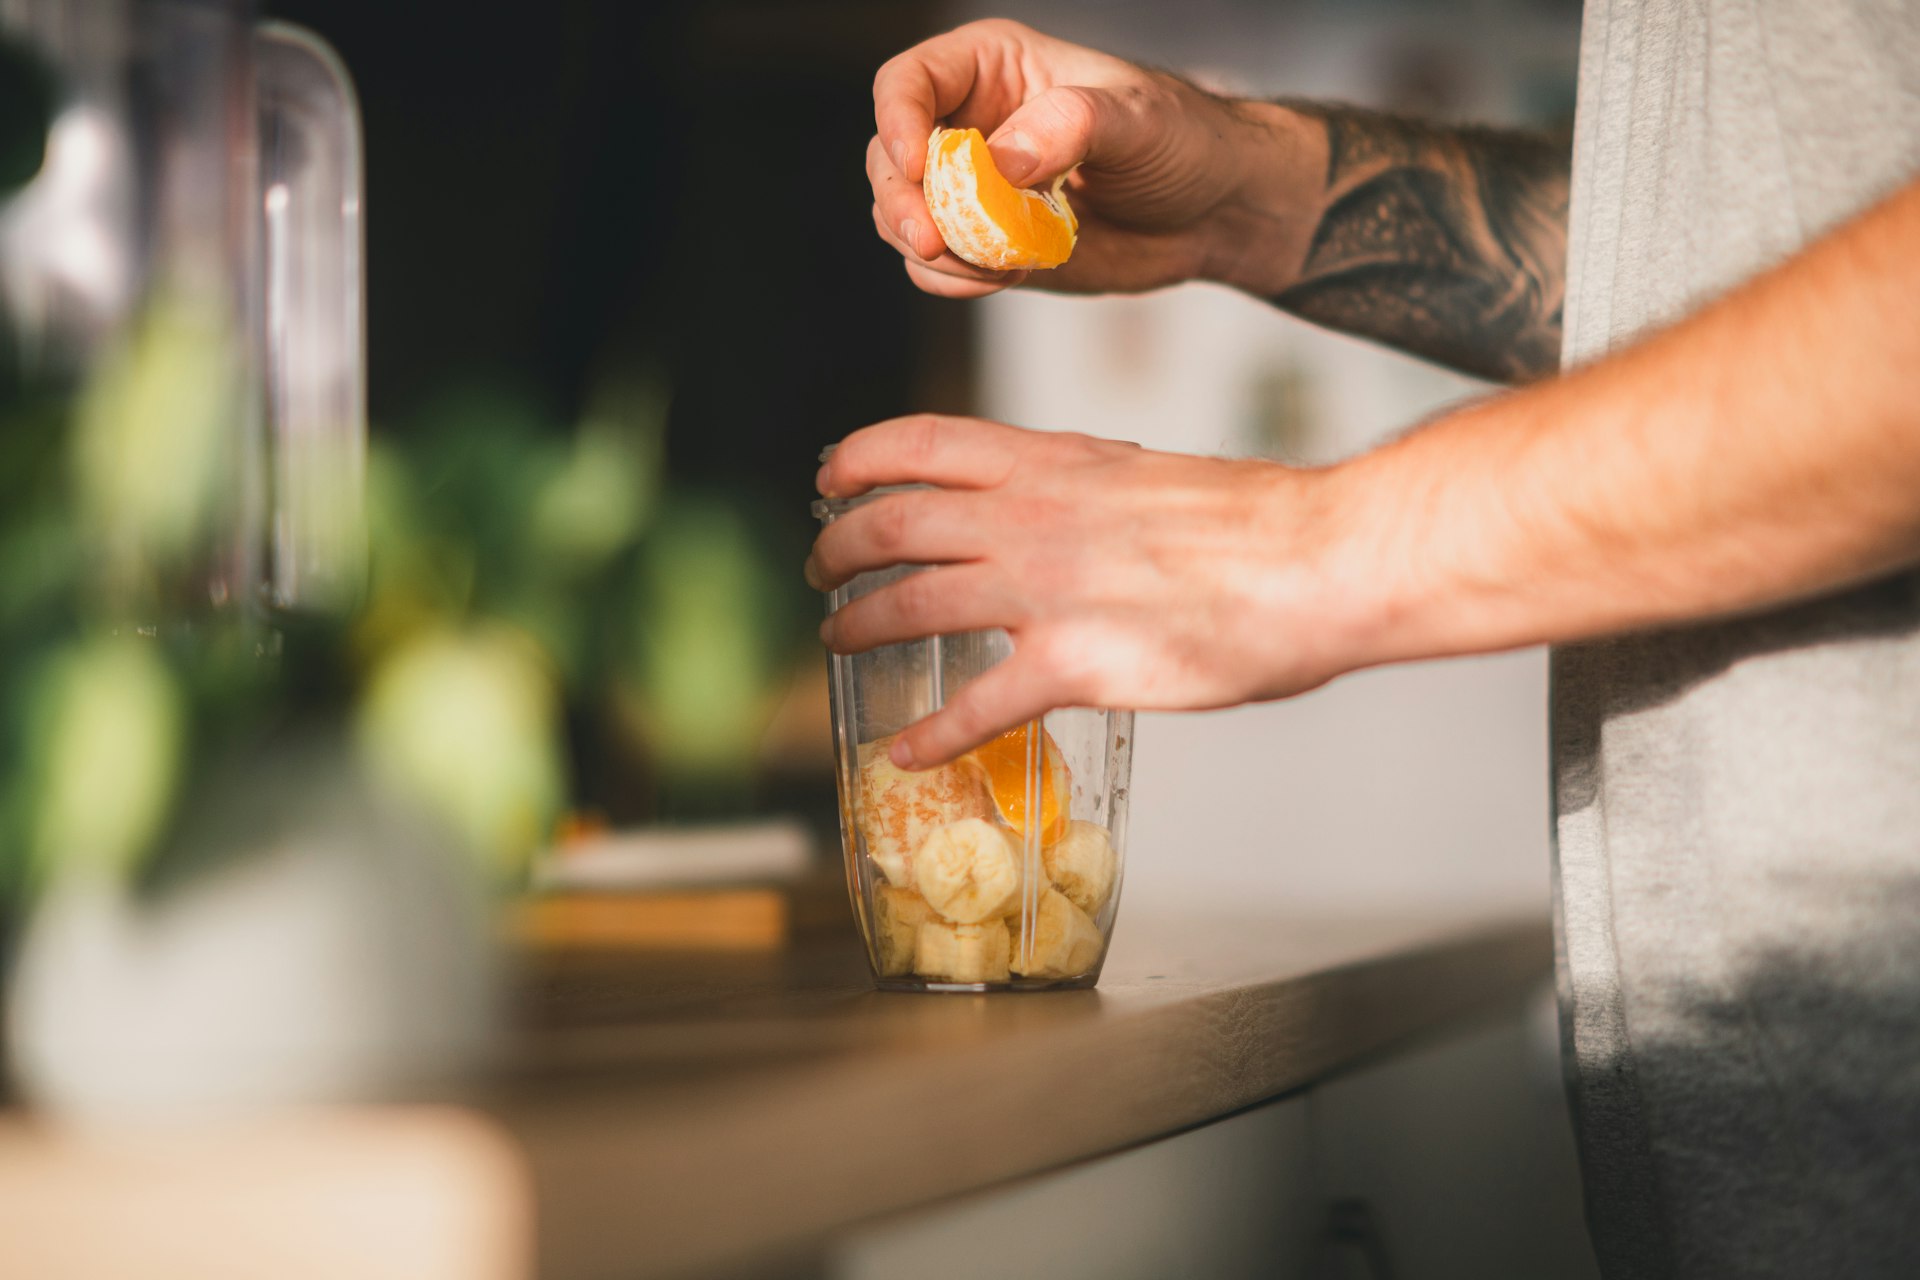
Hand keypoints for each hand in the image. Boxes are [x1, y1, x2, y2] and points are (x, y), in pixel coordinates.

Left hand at [806, 416, 1370, 766]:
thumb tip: (1062, 503)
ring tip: (835, 640)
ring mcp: (1043, 589)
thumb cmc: (1256, 522)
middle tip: (820, 568)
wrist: (1318, 560)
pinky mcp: (1072, 664)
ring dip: (857, 624)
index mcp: (1052, 460)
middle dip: (839, 546)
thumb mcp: (1146, 474)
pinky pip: (976, 706)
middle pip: (893, 522)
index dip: (859, 459)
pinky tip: (905, 752)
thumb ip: (1086, 488)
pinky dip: (929, 734)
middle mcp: (1030, 516)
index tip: (830, 478)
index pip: (922, 442)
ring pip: (911, 603)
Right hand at [867, 19, 1319, 299]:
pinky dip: (954, 281)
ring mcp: (972, 191)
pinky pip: (938, 268)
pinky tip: (1001, 278)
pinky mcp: (987, 245)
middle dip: (901, 203)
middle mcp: (969, 125)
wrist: (1214, 211)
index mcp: (991, 68)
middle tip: (933, 241)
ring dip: (930, 251)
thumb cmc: (1182, 140)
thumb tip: (1001, 160)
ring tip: (994, 265)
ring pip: (903, 219)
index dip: (897, 120)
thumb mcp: (1137, 118)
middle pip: (889, 158)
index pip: (909, 82)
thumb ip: (1070, 126)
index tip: (916, 163)